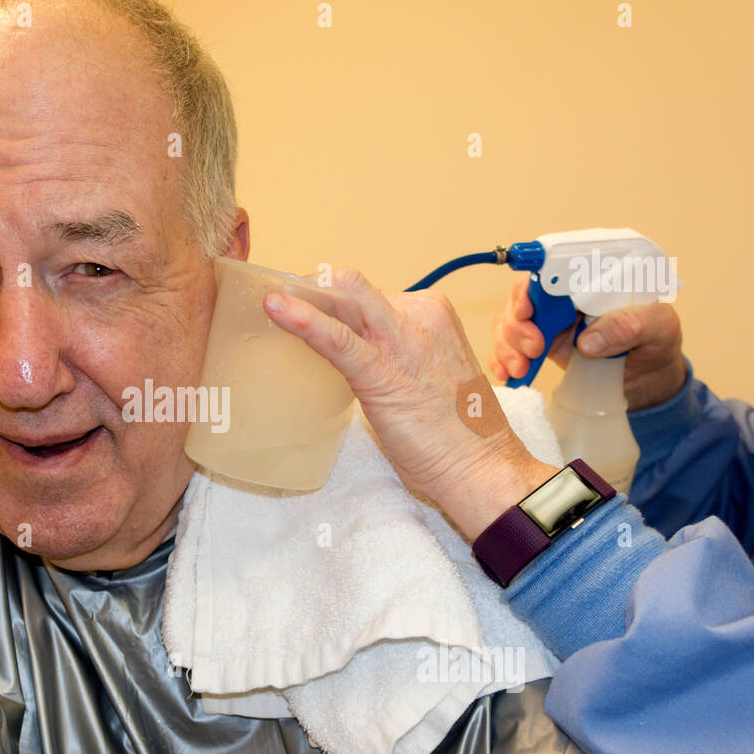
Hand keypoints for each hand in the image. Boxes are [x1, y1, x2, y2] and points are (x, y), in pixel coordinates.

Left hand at [264, 268, 557, 541]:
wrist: (481, 467)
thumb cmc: (455, 433)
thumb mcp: (424, 375)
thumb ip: (390, 357)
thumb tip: (352, 357)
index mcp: (431, 313)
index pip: (368, 294)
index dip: (333, 302)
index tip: (306, 309)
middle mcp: (419, 314)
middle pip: (351, 286)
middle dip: (314, 290)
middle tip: (282, 305)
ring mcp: (402, 339)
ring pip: (343, 295)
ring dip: (303, 297)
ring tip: (272, 305)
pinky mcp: (382, 370)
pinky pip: (336, 338)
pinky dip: (303, 320)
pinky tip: (276, 310)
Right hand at [490, 278, 687, 409]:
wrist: (649, 383)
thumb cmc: (657, 344)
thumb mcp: (660, 329)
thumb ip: (631, 325)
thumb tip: (586, 340)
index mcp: (589, 282)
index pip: (550, 271)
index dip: (530, 287)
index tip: (526, 309)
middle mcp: (563, 299)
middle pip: (520, 298)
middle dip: (517, 324)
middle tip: (534, 348)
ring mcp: (548, 324)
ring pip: (508, 324)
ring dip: (507, 345)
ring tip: (521, 368)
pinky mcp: (539, 349)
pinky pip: (507, 349)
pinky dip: (500, 361)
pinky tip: (507, 374)